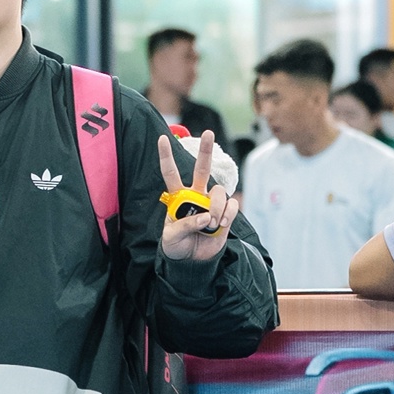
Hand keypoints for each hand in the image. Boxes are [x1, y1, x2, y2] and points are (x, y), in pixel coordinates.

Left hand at [158, 131, 233, 263]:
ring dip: (216, 207)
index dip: (166, 156)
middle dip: (206, 150)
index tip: (162, 138)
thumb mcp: (171, 237)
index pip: (170, 173)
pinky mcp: (226, 213)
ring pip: (219, 191)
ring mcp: (211, 203)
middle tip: (209, 133)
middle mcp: (196, 195)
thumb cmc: (176, 246)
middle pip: (202, 168)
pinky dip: (228, 214)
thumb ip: (185, 225)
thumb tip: (206, 217)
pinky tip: (221, 224)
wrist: (192, 261)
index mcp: (177, 197)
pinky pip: (232, 205)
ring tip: (211, 224)